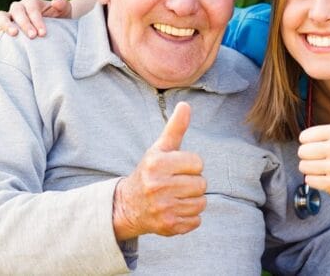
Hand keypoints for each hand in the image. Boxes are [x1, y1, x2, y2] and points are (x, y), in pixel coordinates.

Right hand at [0, 0, 71, 37]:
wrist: (55, 29)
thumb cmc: (59, 19)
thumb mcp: (65, 11)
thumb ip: (62, 4)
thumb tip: (56, 1)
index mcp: (31, 1)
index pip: (31, 8)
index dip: (37, 20)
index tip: (43, 33)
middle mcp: (19, 7)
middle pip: (16, 11)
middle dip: (24, 23)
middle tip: (33, 36)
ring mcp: (10, 17)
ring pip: (1, 16)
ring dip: (5, 24)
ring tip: (13, 35)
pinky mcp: (4, 28)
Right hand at [112, 102, 206, 240]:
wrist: (128, 205)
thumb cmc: (149, 172)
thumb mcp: (159, 149)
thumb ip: (175, 128)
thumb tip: (186, 105)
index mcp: (157, 163)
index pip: (198, 163)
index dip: (191, 165)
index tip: (177, 168)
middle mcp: (158, 185)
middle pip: (201, 184)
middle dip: (192, 183)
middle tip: (176, 184)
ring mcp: (163, 207)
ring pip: (201, 203)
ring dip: (192, 200)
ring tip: (176, 196)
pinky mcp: (169, 226)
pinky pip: (197, 220)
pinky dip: (189, 217)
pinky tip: (175, 210)